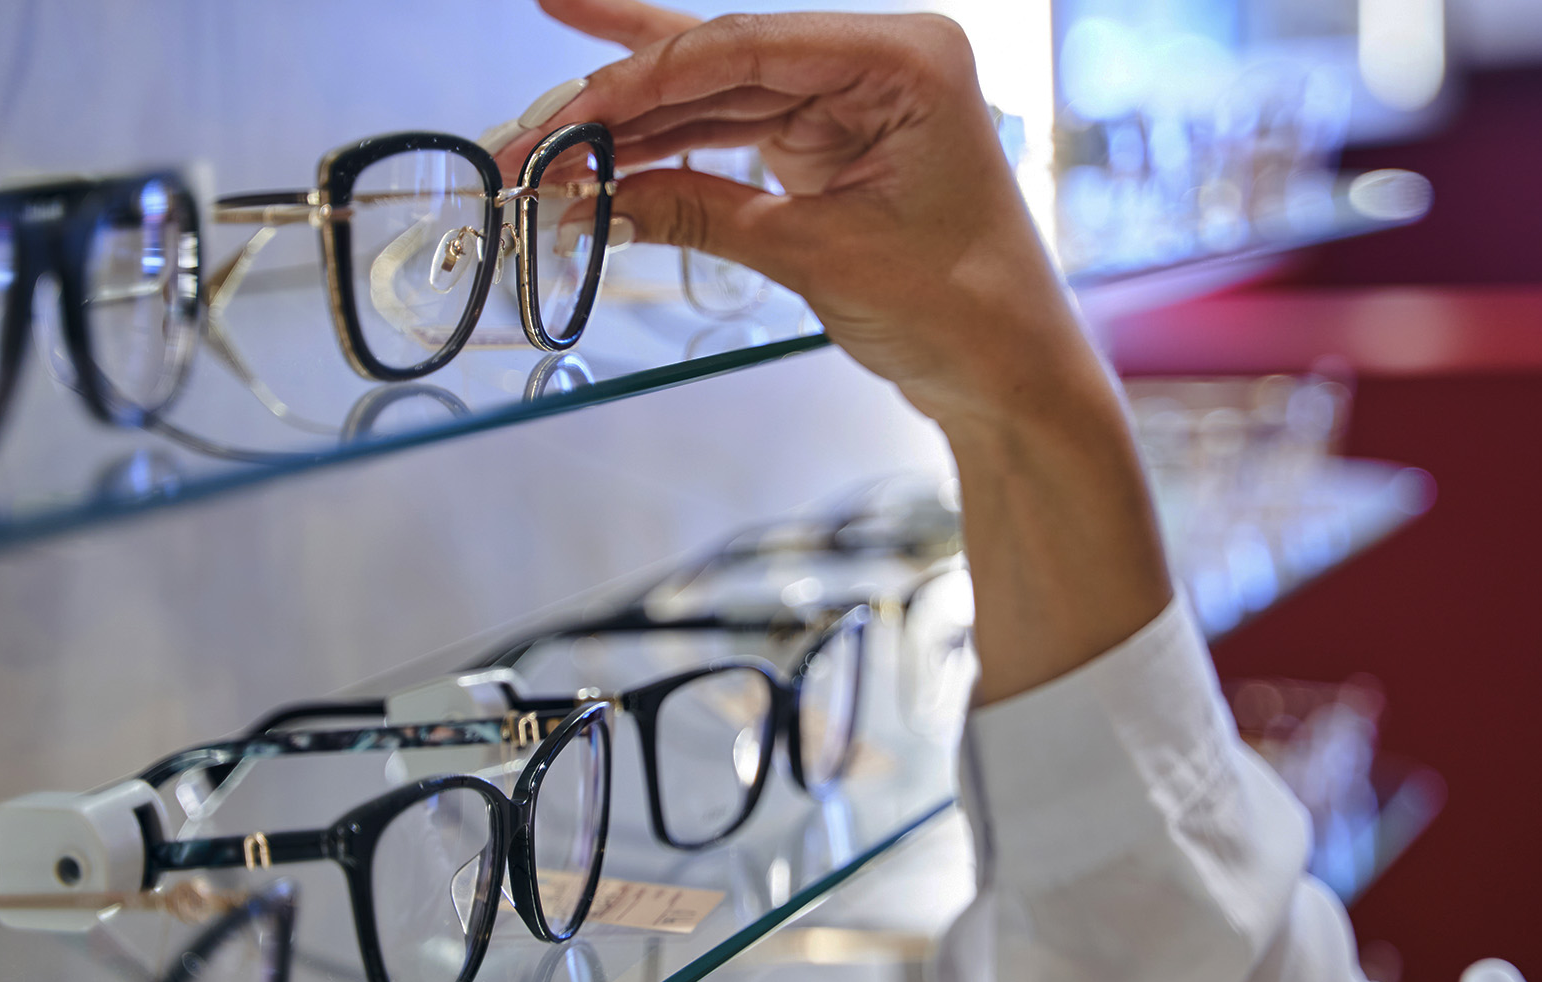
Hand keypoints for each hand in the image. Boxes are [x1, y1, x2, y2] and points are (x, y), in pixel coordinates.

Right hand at [499, 10, 1172, 698]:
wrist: (1010, 376)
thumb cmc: (964, 310)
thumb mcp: (820, 257)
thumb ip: (704, 214)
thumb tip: (595, 200)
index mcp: (905, 61)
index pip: (750, 46)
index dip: (645, 75)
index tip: (568, 108)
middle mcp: (878, 64)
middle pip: (723, 63)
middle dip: (622, 102)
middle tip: (532, 130)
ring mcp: (854, 103)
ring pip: (718, 99)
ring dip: (634, 132)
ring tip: (546, 150)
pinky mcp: (833, 146)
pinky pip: (734, 138)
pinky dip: (673, 159)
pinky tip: (607, 158)